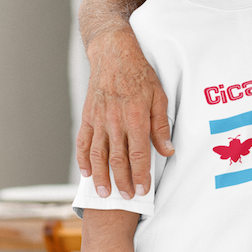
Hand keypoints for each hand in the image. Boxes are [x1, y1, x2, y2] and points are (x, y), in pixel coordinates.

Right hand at [76, 28, 172, 197]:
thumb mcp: (159, 97)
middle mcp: (115, 122)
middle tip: (127, 198)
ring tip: (104, 193)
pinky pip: (83, 142)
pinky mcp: (88, 116)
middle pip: (117, 159)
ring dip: (101, 176)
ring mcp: (99, 120)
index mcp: (135, 118)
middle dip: (122, 182)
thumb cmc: (140, 75)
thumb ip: (161, 126)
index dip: (141, 175)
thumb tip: (168, 151)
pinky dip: (83, 159)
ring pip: (97, 154)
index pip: (139, 154)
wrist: (113, 54)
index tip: (144, 190)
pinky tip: (86, 173)